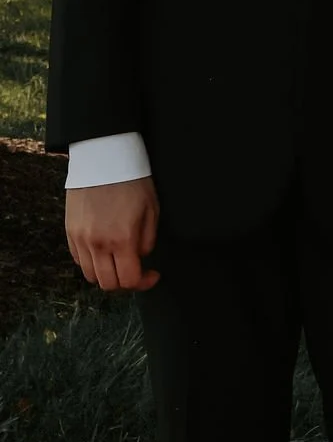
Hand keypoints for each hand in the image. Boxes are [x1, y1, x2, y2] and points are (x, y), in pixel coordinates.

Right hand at [66, 177, 160, 292]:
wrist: (103, 157)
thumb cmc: (132, 180)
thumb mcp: (151, 208)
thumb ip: (147, 239)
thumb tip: (140, 257)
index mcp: (122, 239)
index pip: (129, 280)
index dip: (143, 282)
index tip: (152, 274)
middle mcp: (98, 244)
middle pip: (108, 284)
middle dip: (124, 281)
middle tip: (135, 269)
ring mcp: (80, 239)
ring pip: (91, 275)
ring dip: (106, 273)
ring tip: (118, 259)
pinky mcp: (70, 232)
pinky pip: (78, 259)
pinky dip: (91, 261)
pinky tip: (103, 248)